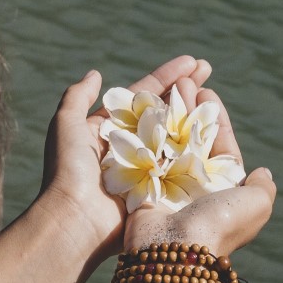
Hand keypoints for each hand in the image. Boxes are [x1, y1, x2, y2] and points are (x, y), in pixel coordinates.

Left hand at [39, 56, 213, 256]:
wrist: (77, 220)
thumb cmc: (68, 171)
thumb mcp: (66, 125)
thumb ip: (78, 97)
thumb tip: (96, 74)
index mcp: (110, 131)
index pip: (143, 96)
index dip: (167, 77)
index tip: (192, 62)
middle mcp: (131, 148)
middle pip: (165, 111)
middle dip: (186, 89)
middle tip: (208, 69)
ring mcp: (150, 169)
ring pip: (178, 134)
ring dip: (196, 113)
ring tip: (212, 94)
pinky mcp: (162, 190)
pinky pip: (184, 164)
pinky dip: (199, 146)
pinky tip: (216, 128)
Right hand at [123, 79, 275, 255]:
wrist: (175, 249)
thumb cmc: (218, 223)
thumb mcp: (256, 205)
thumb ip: (263, 187)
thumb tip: (264, 172)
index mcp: (223, 189)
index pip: (220, 145)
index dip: (215, 118)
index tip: (206, 93)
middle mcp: (195, 187)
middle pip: (193, 138)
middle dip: (189, 109)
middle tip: (184, 83)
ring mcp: (167, 185)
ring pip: (169, 140)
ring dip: (170, 112)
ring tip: (169, 87)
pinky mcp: (142, 186)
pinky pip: (146, 151)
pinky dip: (147, 129)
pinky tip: (147, 107)